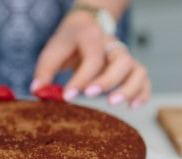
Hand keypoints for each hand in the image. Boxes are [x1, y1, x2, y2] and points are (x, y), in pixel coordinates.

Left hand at [32, 11, 150, 107]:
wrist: (84, 28)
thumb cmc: (67, 44)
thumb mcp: (52, 52)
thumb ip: (44, 71)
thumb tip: (37, 91)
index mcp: (92, 38)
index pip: (91, 58)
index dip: (80, 79)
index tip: (67, 97)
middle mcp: (112, 45)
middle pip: (121, 61)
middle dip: (108, 80)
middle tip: (90, 95)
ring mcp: (123, 56)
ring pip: (138, 70)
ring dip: (129, 88)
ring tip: (113, 103)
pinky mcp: (130, 67)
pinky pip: (144, 78)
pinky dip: (142, 93)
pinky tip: (132, 106)